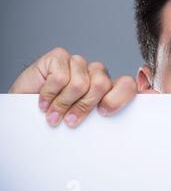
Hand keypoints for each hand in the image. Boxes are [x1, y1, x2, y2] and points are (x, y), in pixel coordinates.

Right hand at [9, 47, 137, 126]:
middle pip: (102, 84)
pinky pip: (60, 77)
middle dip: (84, 106)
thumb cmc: (57, 119)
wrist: (24, 113)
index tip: (104, 112)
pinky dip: (49, 94)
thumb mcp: (84, 125)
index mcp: (108, 88)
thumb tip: (117, 133)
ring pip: (80, 83)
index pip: (127, 85)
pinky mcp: (59, 57)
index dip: (119, 98)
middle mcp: (96, 73)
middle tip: (71, 121)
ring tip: (54, 116)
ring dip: (63, 104)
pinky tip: (43, 103)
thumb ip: (101, 122)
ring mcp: (78, 63)